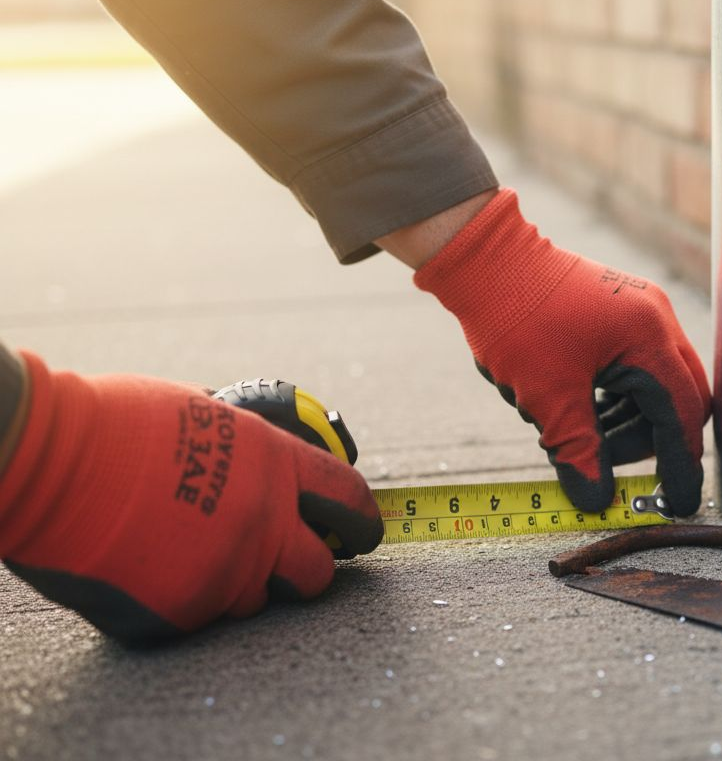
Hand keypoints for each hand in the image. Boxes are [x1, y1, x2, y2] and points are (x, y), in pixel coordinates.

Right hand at [0, 353, 382, 641]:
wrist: (47, 461)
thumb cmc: (114, 423)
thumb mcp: (204, 412)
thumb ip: (248, 447)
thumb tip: (268, 458)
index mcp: (274, 465)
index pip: (350, 498)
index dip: (364, 517)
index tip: (365, 529)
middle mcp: (262, 523)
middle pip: (318, 571)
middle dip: (310, 569)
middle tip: (290, 562)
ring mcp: (224, 572)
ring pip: (256, 599)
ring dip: (236, 583)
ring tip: (188, 552)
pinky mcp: (183, 612)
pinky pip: (200, 617)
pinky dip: (183, 600)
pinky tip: (150, 569)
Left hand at [414, 189, 710, 514]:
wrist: (483, 258)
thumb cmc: (515, 319)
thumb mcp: (547, 397)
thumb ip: (578, 452)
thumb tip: (596, 500)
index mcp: (648, 339)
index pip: (682, 416)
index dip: (680, 465)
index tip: (676, 504)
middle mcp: (657, 321)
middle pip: (682, 400)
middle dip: (654, 442)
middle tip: (608, 466)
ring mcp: (642, 312)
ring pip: (659, 386)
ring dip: (630, 421)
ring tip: (580, 437)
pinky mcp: (622, 312)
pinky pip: (639, 367)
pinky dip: (619, 398)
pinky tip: (581, 411)